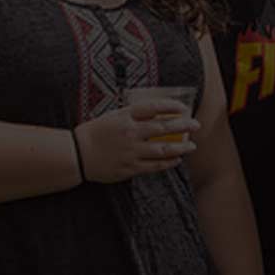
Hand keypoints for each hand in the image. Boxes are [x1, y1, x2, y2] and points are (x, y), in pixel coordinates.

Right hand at [75, 102, 198, 183]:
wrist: (77, 154)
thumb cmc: (94, 133)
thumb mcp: (112, 116)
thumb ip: (132, 114)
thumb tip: (155, 113)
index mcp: (125, 117)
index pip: (153, 107)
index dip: (171, 106)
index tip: (183, 107)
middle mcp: (130, 133)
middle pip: (163, 128)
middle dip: (183, 126)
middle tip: (196, 125)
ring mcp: (131, 151)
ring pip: (162, 149)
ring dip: (181, 147)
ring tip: (192, 146)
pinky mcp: (130, 168)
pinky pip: (154, 166)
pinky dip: (168, 163)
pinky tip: (177, 159)